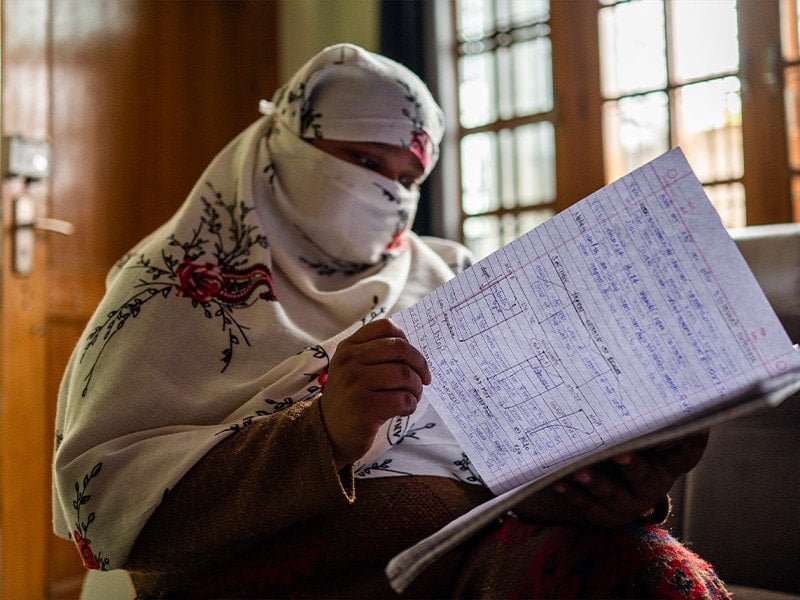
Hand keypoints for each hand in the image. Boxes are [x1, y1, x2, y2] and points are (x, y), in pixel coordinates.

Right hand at [319, 319, 430, 469]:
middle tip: (424, 379)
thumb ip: (375, 353)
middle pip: (400, 348)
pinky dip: (410, 405)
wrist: (327, 433)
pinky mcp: (365, 408)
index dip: (407, 340)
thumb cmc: (350, 398)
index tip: (411, 358)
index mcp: (348, 347)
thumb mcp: (352, 368)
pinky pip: (403, 399)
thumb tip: (413, 350)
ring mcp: (356, 383)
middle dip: (420, 364)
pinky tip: (403, 410)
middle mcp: (350, 361)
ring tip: (412, 397)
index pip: (385, 326)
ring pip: (404, 374)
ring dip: (416, 388)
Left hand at [551, 431, 708, 526]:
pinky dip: (571, 494)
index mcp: (666, 468)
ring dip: (594, 481)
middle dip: (631, 465)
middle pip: (643, 478)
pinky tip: (557, 482)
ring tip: (577, 470)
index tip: (697, 425)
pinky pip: (586, 505)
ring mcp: (627, 505)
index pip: (686, 457)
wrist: (613, 498)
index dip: (693, 443)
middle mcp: (650, 488)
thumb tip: (652, 374)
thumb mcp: (642, 443)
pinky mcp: (604, 516)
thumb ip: (644, 424)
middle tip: (620, 452)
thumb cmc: (632, 456)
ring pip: (611, 494)